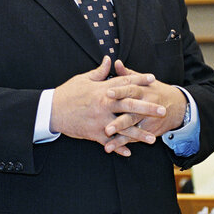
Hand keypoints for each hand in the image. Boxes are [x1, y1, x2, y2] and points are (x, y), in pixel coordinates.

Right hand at [50, 56, 166, 155]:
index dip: (139, 80)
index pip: (125, 83)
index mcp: (103, 90)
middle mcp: (104, 104)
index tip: (153, 79)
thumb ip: (99, 72)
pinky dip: (118, 148)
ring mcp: (100, 120)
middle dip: (147, 108)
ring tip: (153, 139)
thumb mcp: (83, 79)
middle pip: (130, 105)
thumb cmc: (67, 93)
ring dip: (139, 134)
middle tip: (162, 109)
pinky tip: (129, 153)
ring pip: (123, 128)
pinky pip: (109, 142)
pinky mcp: (93, 133)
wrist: (51, 110)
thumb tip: (109, 60)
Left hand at [103, 60, 187, 152]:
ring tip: (107, 143)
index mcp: (142, 91)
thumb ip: (128, 74)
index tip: (107, 92)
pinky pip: (134, 138)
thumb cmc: (155, 91)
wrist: (177, 107)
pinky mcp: (147, 131)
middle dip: (119, 121)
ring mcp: (147, 120)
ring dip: (120, 136)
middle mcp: (145, 105)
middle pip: (131, 113)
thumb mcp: (144, 81)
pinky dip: (122, 143)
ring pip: (132, 128)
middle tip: (106, 127)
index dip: (119, 91)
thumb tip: (115, 62)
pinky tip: (110, 147)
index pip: (130, 90)